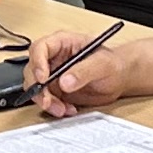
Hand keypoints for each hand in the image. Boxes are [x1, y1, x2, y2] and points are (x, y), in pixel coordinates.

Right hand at [29, 27, 145, 116]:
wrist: (119, 79)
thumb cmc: (113, 64)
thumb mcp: (103, 64)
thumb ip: (84, 70)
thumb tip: (65, 81)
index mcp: (63, 42)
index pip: (40, 48)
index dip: (37, 63)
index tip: (43, 79)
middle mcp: (54, 57)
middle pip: (32, 70)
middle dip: (38, 88)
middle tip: (48, 101)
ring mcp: (53, 74)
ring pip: (36, 87)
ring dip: (45, 101)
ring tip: (62, 109)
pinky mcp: (56, 90)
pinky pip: (46, 100)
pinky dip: (53, 107)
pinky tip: (68, 109)